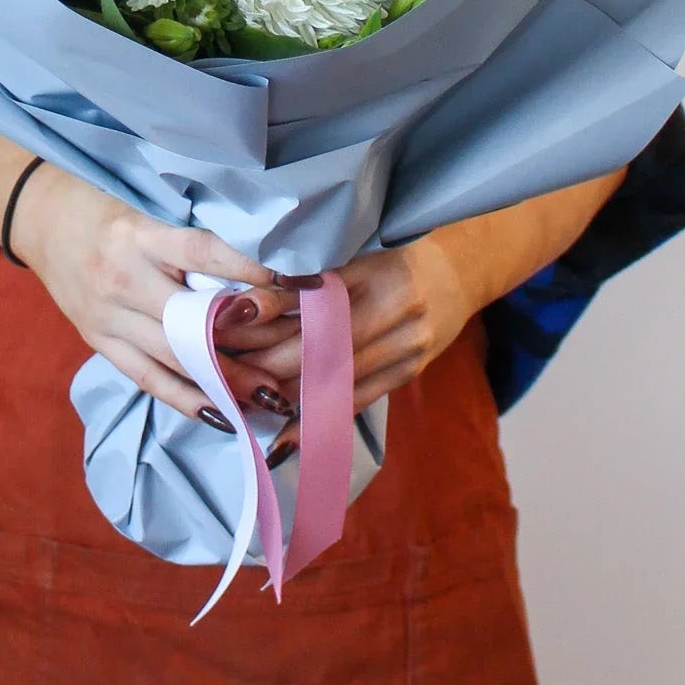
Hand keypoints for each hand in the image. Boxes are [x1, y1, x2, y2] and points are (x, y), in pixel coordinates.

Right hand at [10, 165, 305, 427]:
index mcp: (140, 236)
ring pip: (173, 357)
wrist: (40, 220)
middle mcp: (123, 278)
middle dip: (247, 344)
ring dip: (225, 381)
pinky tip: (222, 416)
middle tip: (298, 361)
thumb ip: (193, 243)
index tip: (300, 282)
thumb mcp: (148, 213)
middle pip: (191, 320)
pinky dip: (185, 399)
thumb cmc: (106, 210)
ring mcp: (107, 315)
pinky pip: (146, 378)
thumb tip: (259, 266)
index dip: (252, 269)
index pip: (205, 253)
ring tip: (270, 398)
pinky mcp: (99, 341)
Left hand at [221, 166, 629, 440]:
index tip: (224, 322)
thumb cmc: (398, 252)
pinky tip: (286, 434)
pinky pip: (359, 400)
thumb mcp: (358, 250)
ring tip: (241, 400)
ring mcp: (407, 346)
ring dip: (287, 392)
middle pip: (321, 344)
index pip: (313, 298)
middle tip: (221, 368)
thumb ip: (311, 275)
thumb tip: (246, 296)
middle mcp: (396, 311)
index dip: (266, 313)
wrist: (463, 271)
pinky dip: (321, 417)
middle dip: (266, 359)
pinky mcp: (409, 371)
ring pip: (337, 377)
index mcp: (378, 271)